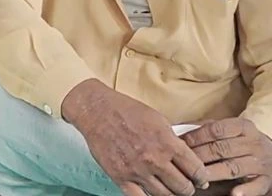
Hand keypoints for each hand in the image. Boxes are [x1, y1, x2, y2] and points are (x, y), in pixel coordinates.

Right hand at [63, 80, 208, 195]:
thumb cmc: (127, 110)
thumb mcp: (158, 119)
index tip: (200, 179)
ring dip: (170, 194)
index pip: (197, 171)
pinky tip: (151, 191)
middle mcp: (154, 160)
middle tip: (186, 185)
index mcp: (168, 143)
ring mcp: (137, 171)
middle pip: (184, 188)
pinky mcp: (120, 177)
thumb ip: (174, 140)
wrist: (96, 110)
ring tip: (169, 188)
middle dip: (188, 188)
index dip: (201, 177)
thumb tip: (187, 156)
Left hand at [182, 119, 271, 195]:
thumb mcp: (230, 130)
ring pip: (234, 167)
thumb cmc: (242, 142)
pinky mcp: (266, 180)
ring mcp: (261, 162)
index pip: (215, 130)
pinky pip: (256, 186)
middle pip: (222, 149)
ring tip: (199, 178)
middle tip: (183, 163)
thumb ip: (207, 128)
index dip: (196, 137)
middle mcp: (254, 143)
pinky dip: (245, 191)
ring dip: (215, 172)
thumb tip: (177, 127)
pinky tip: (234, 194)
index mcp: (243, 127)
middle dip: (200, 156)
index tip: (179, 144)